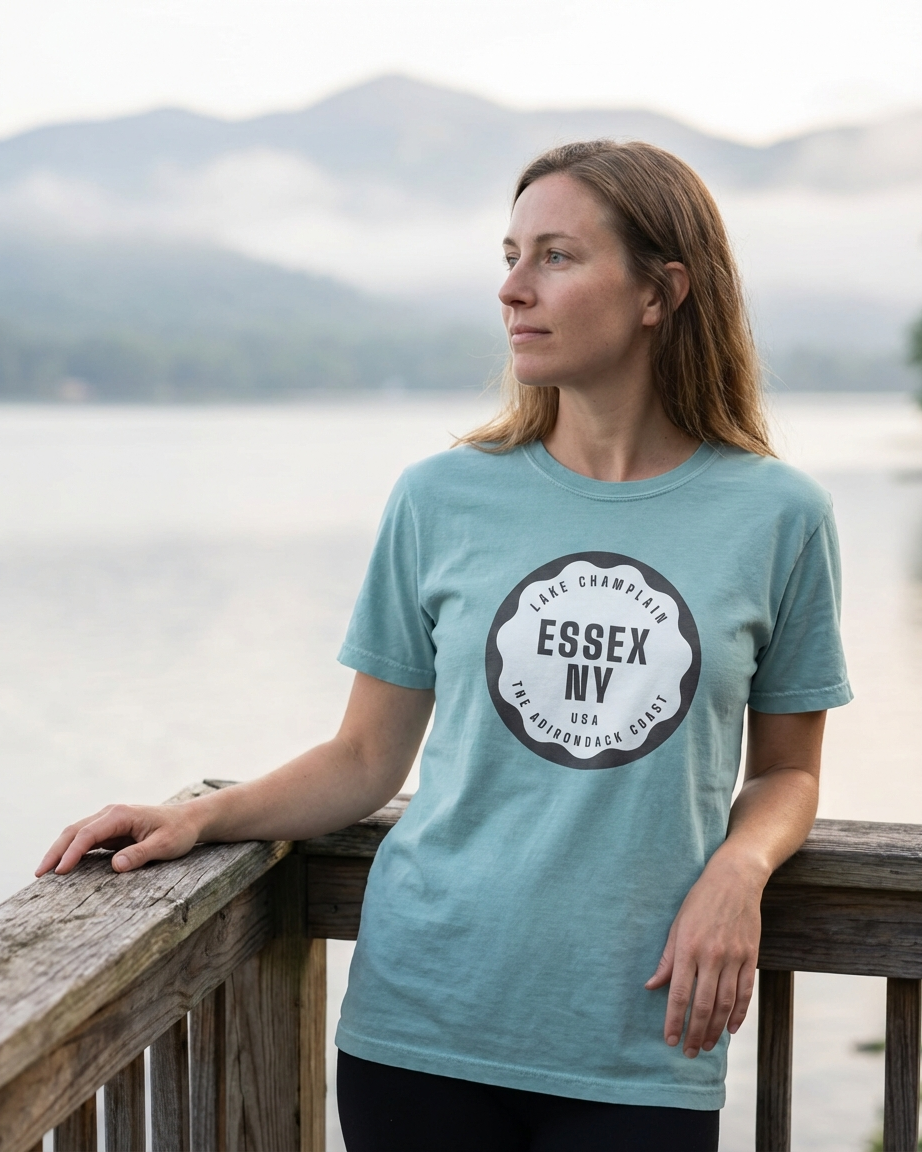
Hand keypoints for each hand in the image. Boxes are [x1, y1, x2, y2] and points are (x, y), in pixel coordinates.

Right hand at [35, 803, 201, 876]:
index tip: (60, 871)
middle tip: (39, 874)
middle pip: (74, 831)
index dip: (72, 852)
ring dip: (59, 851)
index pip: (88, 833)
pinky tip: (62, 866)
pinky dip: (71, 851)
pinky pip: (85, 840)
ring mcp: (108, 821)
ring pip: (76, 834)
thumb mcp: (165, 845)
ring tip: (43, 872)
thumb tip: (115, 866)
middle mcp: (110, 814)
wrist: (188, 820)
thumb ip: (140, 854)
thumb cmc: (179, 832)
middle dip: (56, 851)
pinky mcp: (109, 831)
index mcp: (121, 814)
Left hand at [644, 852, 762, 1057]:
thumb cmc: (699, 901)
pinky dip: (739, 1014)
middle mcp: (711, 955)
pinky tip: (731, 1029)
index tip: (668, 1040)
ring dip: (715, 1029)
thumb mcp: (676, 924)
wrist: (735, 880)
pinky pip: (745, 992)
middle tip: (687, 1052)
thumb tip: (652, 986)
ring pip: (725, 1004)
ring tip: (705, 1046)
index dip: (673, 1020)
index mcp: (688, 947)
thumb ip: (667, 959)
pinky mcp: (751, 957)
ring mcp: (734, 957)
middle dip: (693, 1032)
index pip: (678, 994)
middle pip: (703, 1005)